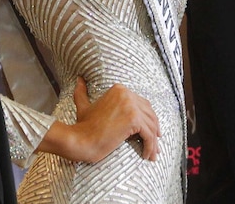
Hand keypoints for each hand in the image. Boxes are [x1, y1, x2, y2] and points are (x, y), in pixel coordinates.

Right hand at [38, 77, 160, 163]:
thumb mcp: (83, 106)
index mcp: (119, 89)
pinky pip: (149, 135)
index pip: (142, 104)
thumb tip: (79, 79)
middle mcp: (126, 94)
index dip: (147, 118)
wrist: (81, 139)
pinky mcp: (133, 120)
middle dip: (154, 129)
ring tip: (152, 154)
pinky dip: (151, 147)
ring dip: (153, 141)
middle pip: (150, 114)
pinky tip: (147, 155)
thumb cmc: (83, 126)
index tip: (150, 130)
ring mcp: (131, 106)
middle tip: (155, 143)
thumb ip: (82, 92)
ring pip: (151, 126)